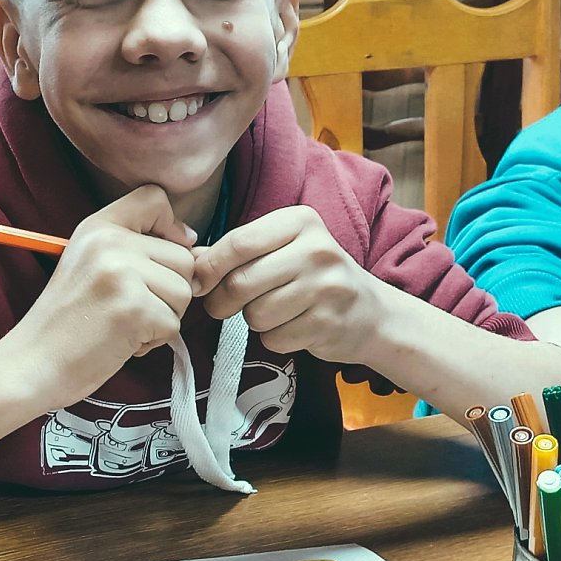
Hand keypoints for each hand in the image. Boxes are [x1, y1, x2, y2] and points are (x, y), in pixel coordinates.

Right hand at [8, 185, 195, 411]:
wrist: (33, 363)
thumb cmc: (66, 322)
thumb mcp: (89, 264)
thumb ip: (133, 248)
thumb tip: (193, 245)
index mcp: (98, 227)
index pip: (155, 198)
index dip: (171, 228)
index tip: (160, 258)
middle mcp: (111, 243)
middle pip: (183, 257)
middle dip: (169, 291)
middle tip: (132, 309)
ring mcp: (123, 275)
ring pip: (183, 292)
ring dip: (163, 317)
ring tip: (126, 325)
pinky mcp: (134, 310)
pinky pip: (173, 324)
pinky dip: (154, 341)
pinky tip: (123, 342)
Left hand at [192, 205, 376, 363]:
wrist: (370, 313)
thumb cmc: (313, 278)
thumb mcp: (282, 250)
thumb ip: (237, 251)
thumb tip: (190, 260)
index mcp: (300, 221)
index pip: (238, 242)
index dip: (209, 267)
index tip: (198, 282)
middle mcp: (316, 249)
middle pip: (240, 282)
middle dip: (221, 302)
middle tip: (223, 306)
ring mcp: (326, 287)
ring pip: (255, 314)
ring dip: (253, 321)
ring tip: (275, 311)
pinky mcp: (328, 322)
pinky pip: (274, 338)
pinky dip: (274, 339)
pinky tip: (294, 326)